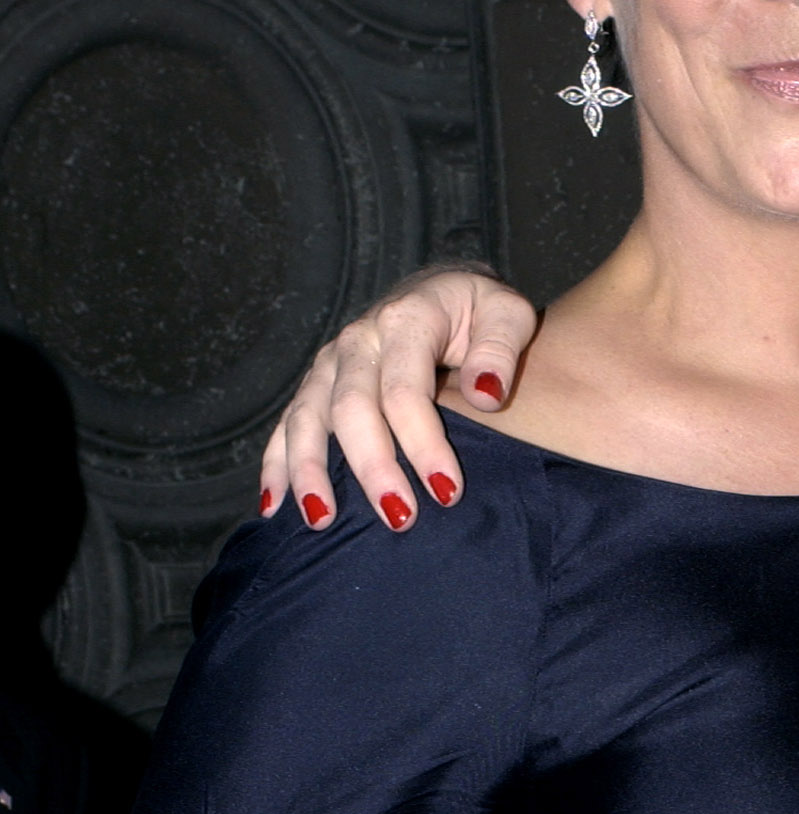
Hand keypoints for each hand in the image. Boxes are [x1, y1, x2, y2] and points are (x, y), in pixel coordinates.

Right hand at [260, 267, 538, 531]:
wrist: (442, 291)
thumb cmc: (480, 312)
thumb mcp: (507, 314)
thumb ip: (500, 351)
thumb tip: (487, 395)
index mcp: (407, 321)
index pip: (406, 390)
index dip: (423, 443)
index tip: (448, 492)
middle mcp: (359, 340)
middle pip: (352, 408)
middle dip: (373, 468)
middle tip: (400, 519)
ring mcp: (331, 363)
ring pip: (308, 418)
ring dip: (311, 472)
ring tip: (323, 521)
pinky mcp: (316, 385)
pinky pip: (287, 425)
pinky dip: (277, 465)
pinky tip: (275, 508)